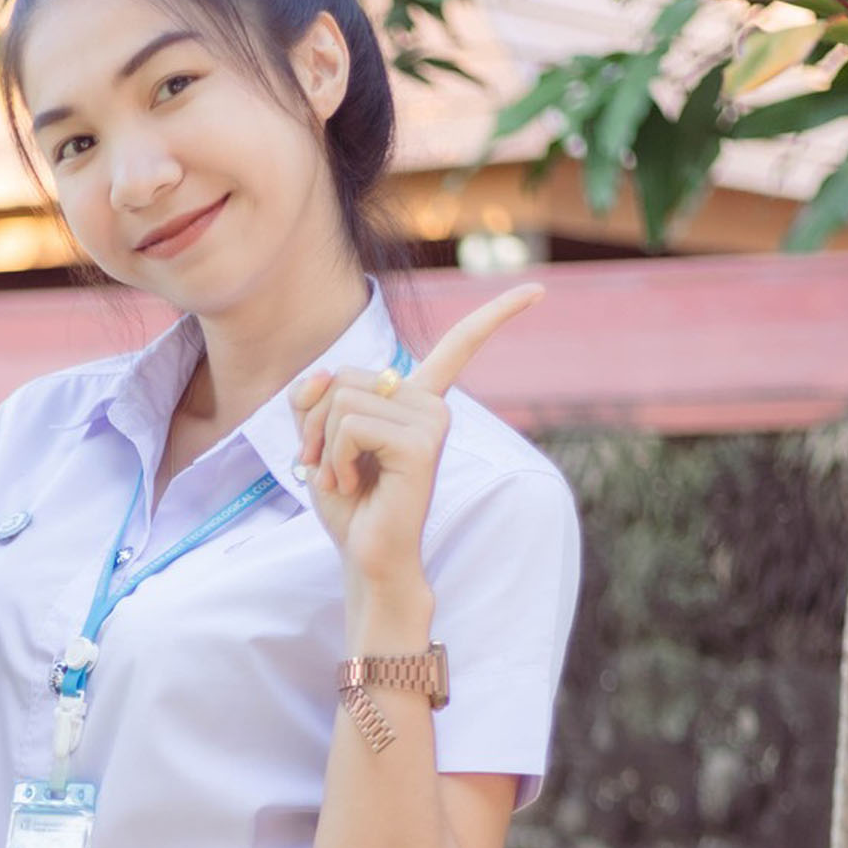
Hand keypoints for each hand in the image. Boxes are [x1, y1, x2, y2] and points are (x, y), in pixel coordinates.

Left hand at [289, 285, 542, 590]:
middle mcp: (434, 406)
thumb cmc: (349, 500)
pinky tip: (353, 484)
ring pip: (339, 400)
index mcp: (418, 401)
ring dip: (321, 444)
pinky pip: (350, 425)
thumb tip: (322, 375)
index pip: (459, 347)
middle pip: (341, 375)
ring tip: (343, 478)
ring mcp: (433, 423)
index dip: (494, 316)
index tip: (536, 292)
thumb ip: (312, 397)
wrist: (367, 556)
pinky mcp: (421, 445)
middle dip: (313, 423)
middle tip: (328, 464)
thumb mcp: (317, 438)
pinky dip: (334, 456)